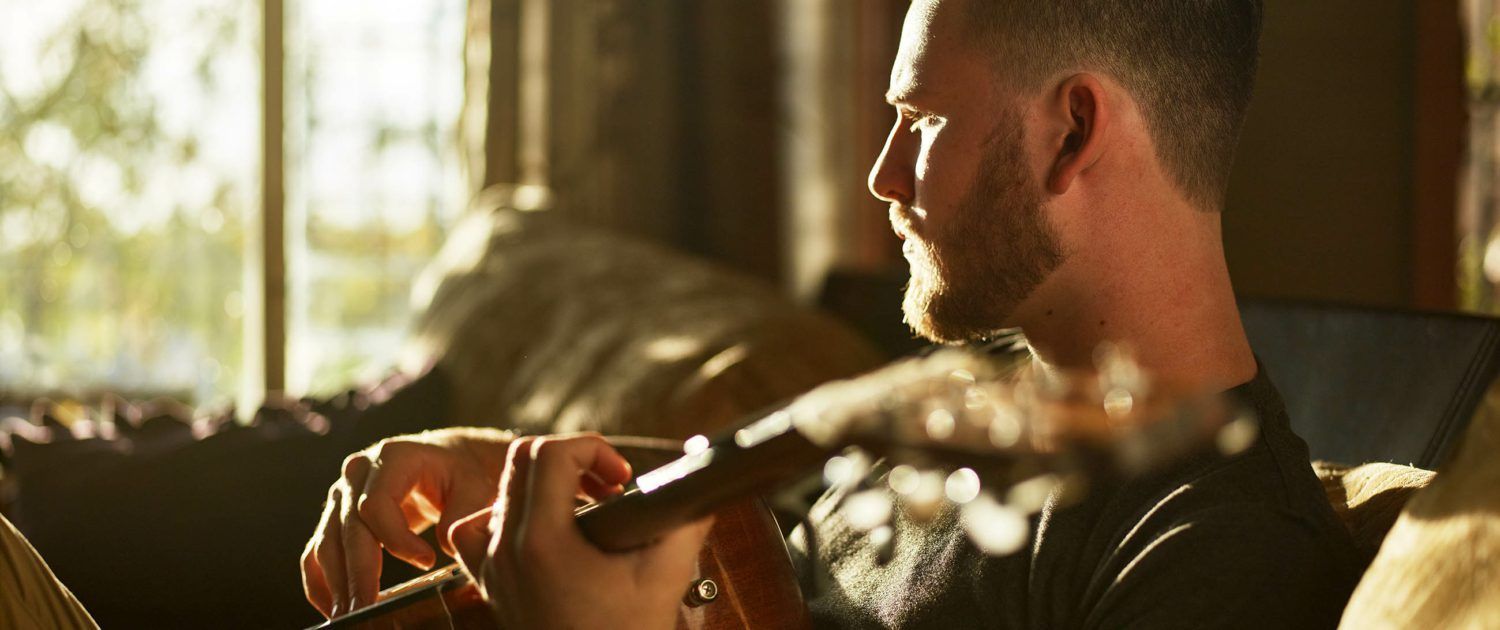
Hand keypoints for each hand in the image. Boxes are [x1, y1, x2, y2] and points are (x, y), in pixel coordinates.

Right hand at [301, 427, 511, 617]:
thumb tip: (444, 547)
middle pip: (349, 528)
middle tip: (368, 610)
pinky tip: (332, 609)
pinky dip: (320, 582)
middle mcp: (358, 473)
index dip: (397, 539)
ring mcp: (342, 495)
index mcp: (393, 457)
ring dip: (337, 584)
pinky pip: (316, 552)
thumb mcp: (474, 486)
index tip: (427, 562)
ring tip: (351, 617)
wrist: (444, 461)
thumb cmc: (461, 475)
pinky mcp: (335, 518)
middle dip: (358, 573)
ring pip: (327, 543)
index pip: (376, 504)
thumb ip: (464, 512)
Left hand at [450, 434, 713, 629]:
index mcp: (542, 542)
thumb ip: (686, 522)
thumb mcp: (664, 576)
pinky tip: (545, 532)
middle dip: (572, 460)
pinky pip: (476, 530)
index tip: (622, 477)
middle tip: (610, 487)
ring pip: (500, 490)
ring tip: (583, 508)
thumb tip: (702, 485)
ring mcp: (491, 568)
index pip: (551, 454)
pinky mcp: (490, 584)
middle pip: (521, 459)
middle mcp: (505, 550)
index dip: (593, 449)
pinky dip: (509, 517)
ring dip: (542, 484)